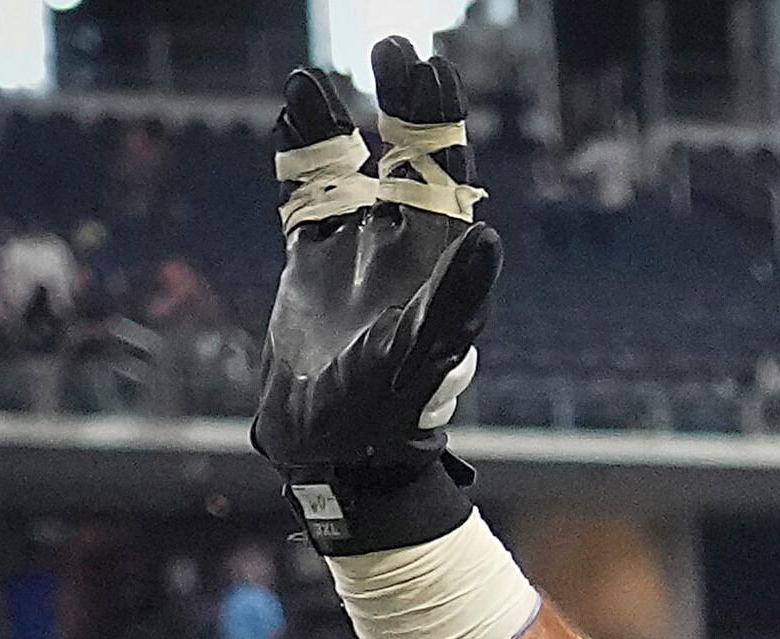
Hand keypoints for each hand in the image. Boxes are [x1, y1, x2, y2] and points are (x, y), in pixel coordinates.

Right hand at [256, 36, 501, 557]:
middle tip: (397, 45)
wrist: (336, 453)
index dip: (438, 119)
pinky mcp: (312, 273)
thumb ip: (458, 298)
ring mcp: (355, 258)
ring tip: (308, 76)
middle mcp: (403, 251)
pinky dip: (299, 161)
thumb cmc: (388, 413)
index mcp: (439, 262)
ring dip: (337, 124)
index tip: (428, 65)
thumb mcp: (426, 354)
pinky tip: (290, 117)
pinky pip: (307, 202)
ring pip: (350, 172)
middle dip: (404, 104)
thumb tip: (489, 237)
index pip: (447, 173)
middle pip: (409, 159)